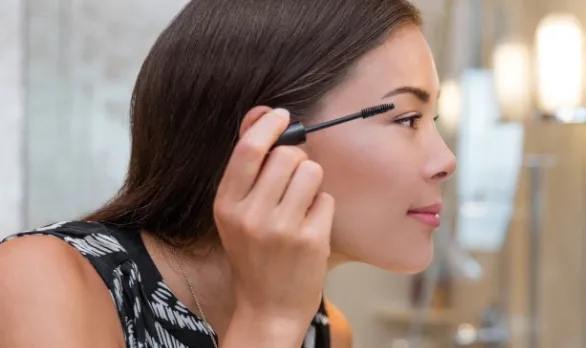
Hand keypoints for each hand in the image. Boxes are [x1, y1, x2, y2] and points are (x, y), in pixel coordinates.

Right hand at [213, 106, 333, 323]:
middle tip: (293, 180)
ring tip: (301, 204)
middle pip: (288, 155)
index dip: (269, 125)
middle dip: (297, 160)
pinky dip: (322, 208)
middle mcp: (251, 215)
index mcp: (227, 204)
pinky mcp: (310, 240)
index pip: (249, 149)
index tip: (282, 116)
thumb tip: (259, 112)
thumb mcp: (237, 211)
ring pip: (312, 172)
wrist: (268, 307)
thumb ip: (248, 164)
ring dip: (313, 182)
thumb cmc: (254, 254)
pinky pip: (327, 199)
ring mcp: (282, 229)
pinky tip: (310, 227)